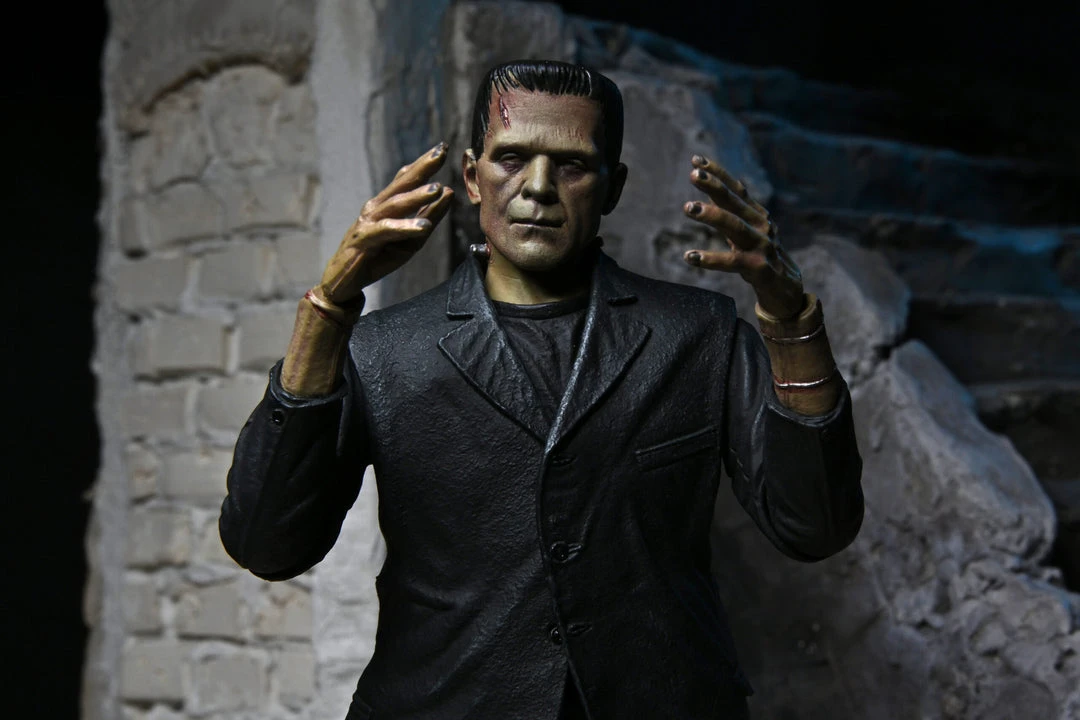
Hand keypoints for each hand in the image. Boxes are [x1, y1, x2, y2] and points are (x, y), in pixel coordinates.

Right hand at [318, 142, 454, 304]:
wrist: (345, 281)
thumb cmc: (378, 258)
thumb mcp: (411, 239)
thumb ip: (429, 216)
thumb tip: (448, 192)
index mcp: (386, 205)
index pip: (406, 179)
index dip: (423, 163)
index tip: (442, 147)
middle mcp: (376, 208)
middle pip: (400, 184)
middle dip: (421, 168)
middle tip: (441, 151)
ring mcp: (368, 222)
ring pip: (394, 205)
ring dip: (416, 196)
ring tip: (437, 188)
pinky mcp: (364, 240)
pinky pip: (386, 231)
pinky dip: (405, 227)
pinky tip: (423, 225)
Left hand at [680, 154, 804, 318]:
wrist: (787, 292)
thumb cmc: (761, 259)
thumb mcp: (746, 234)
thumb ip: (730, 216)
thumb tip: (708, 195)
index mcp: (757, 215)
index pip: (737, 189)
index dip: (718, 173)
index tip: (696, 159)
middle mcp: (762, 226)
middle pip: (736, 202)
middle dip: (715, 186)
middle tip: (694, 174)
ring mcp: (763, 246)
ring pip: (735, 226)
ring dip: (712, 215)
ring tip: (688, 207)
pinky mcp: (760, 268)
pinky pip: (733, 261)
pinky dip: (711, 259)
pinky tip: (690, 256)